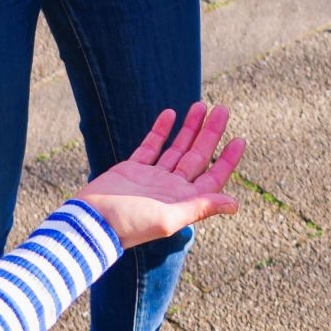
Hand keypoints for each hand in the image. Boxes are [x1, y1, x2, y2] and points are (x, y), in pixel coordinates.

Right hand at [74, 102, 244, 247]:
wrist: (91, 223)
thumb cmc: (130, 225)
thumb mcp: (169, 218)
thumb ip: (201, 207)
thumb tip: (235, 204)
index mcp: (183, 201)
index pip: (213, 177)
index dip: (228, 159)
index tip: (240, 139)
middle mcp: (171, 188)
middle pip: (197, 156)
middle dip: (210, 133)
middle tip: (223, 109)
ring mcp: (152, 177)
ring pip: (176, 148)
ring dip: (190, 128)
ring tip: (201, 105)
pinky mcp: (132, 169)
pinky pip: (151, 145)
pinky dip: (161, 130)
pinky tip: (171, 114)